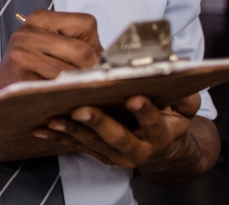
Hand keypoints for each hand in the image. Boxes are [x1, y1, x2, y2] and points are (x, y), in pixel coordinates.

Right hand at [0, 10, 102, 92]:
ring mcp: (22, 52)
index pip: (87, 24)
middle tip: (82, 84)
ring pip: (73, 73)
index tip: (84, 61)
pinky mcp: (20, 76)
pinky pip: (58, 88)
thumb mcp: (51, 49)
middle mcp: (28, 31)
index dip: (93, 45)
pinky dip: (65, 98)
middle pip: (83, 52)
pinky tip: (59, 100)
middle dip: (90, 72)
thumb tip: (121, 59)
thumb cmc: (32, 73)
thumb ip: (82, 46)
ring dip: (78, 88)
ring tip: (69, 93)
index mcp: (40, 18)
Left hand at [33, 93, 201, 170]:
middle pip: (118, 138)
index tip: (133, 97)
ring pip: (93, 144)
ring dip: (72, 131)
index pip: (154, 124)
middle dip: (99, 123)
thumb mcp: (185, 108)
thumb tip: (180, 75)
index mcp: (161, 135)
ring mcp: (117, 154)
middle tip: (81, 109)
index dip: (145, 112)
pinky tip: (42, 128)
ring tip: (55, 118)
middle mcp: (139, 149)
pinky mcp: (100, 153)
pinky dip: (59, 138)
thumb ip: (185, 95)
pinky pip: (77, 146)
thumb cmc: (170, 119)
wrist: (165, 151)